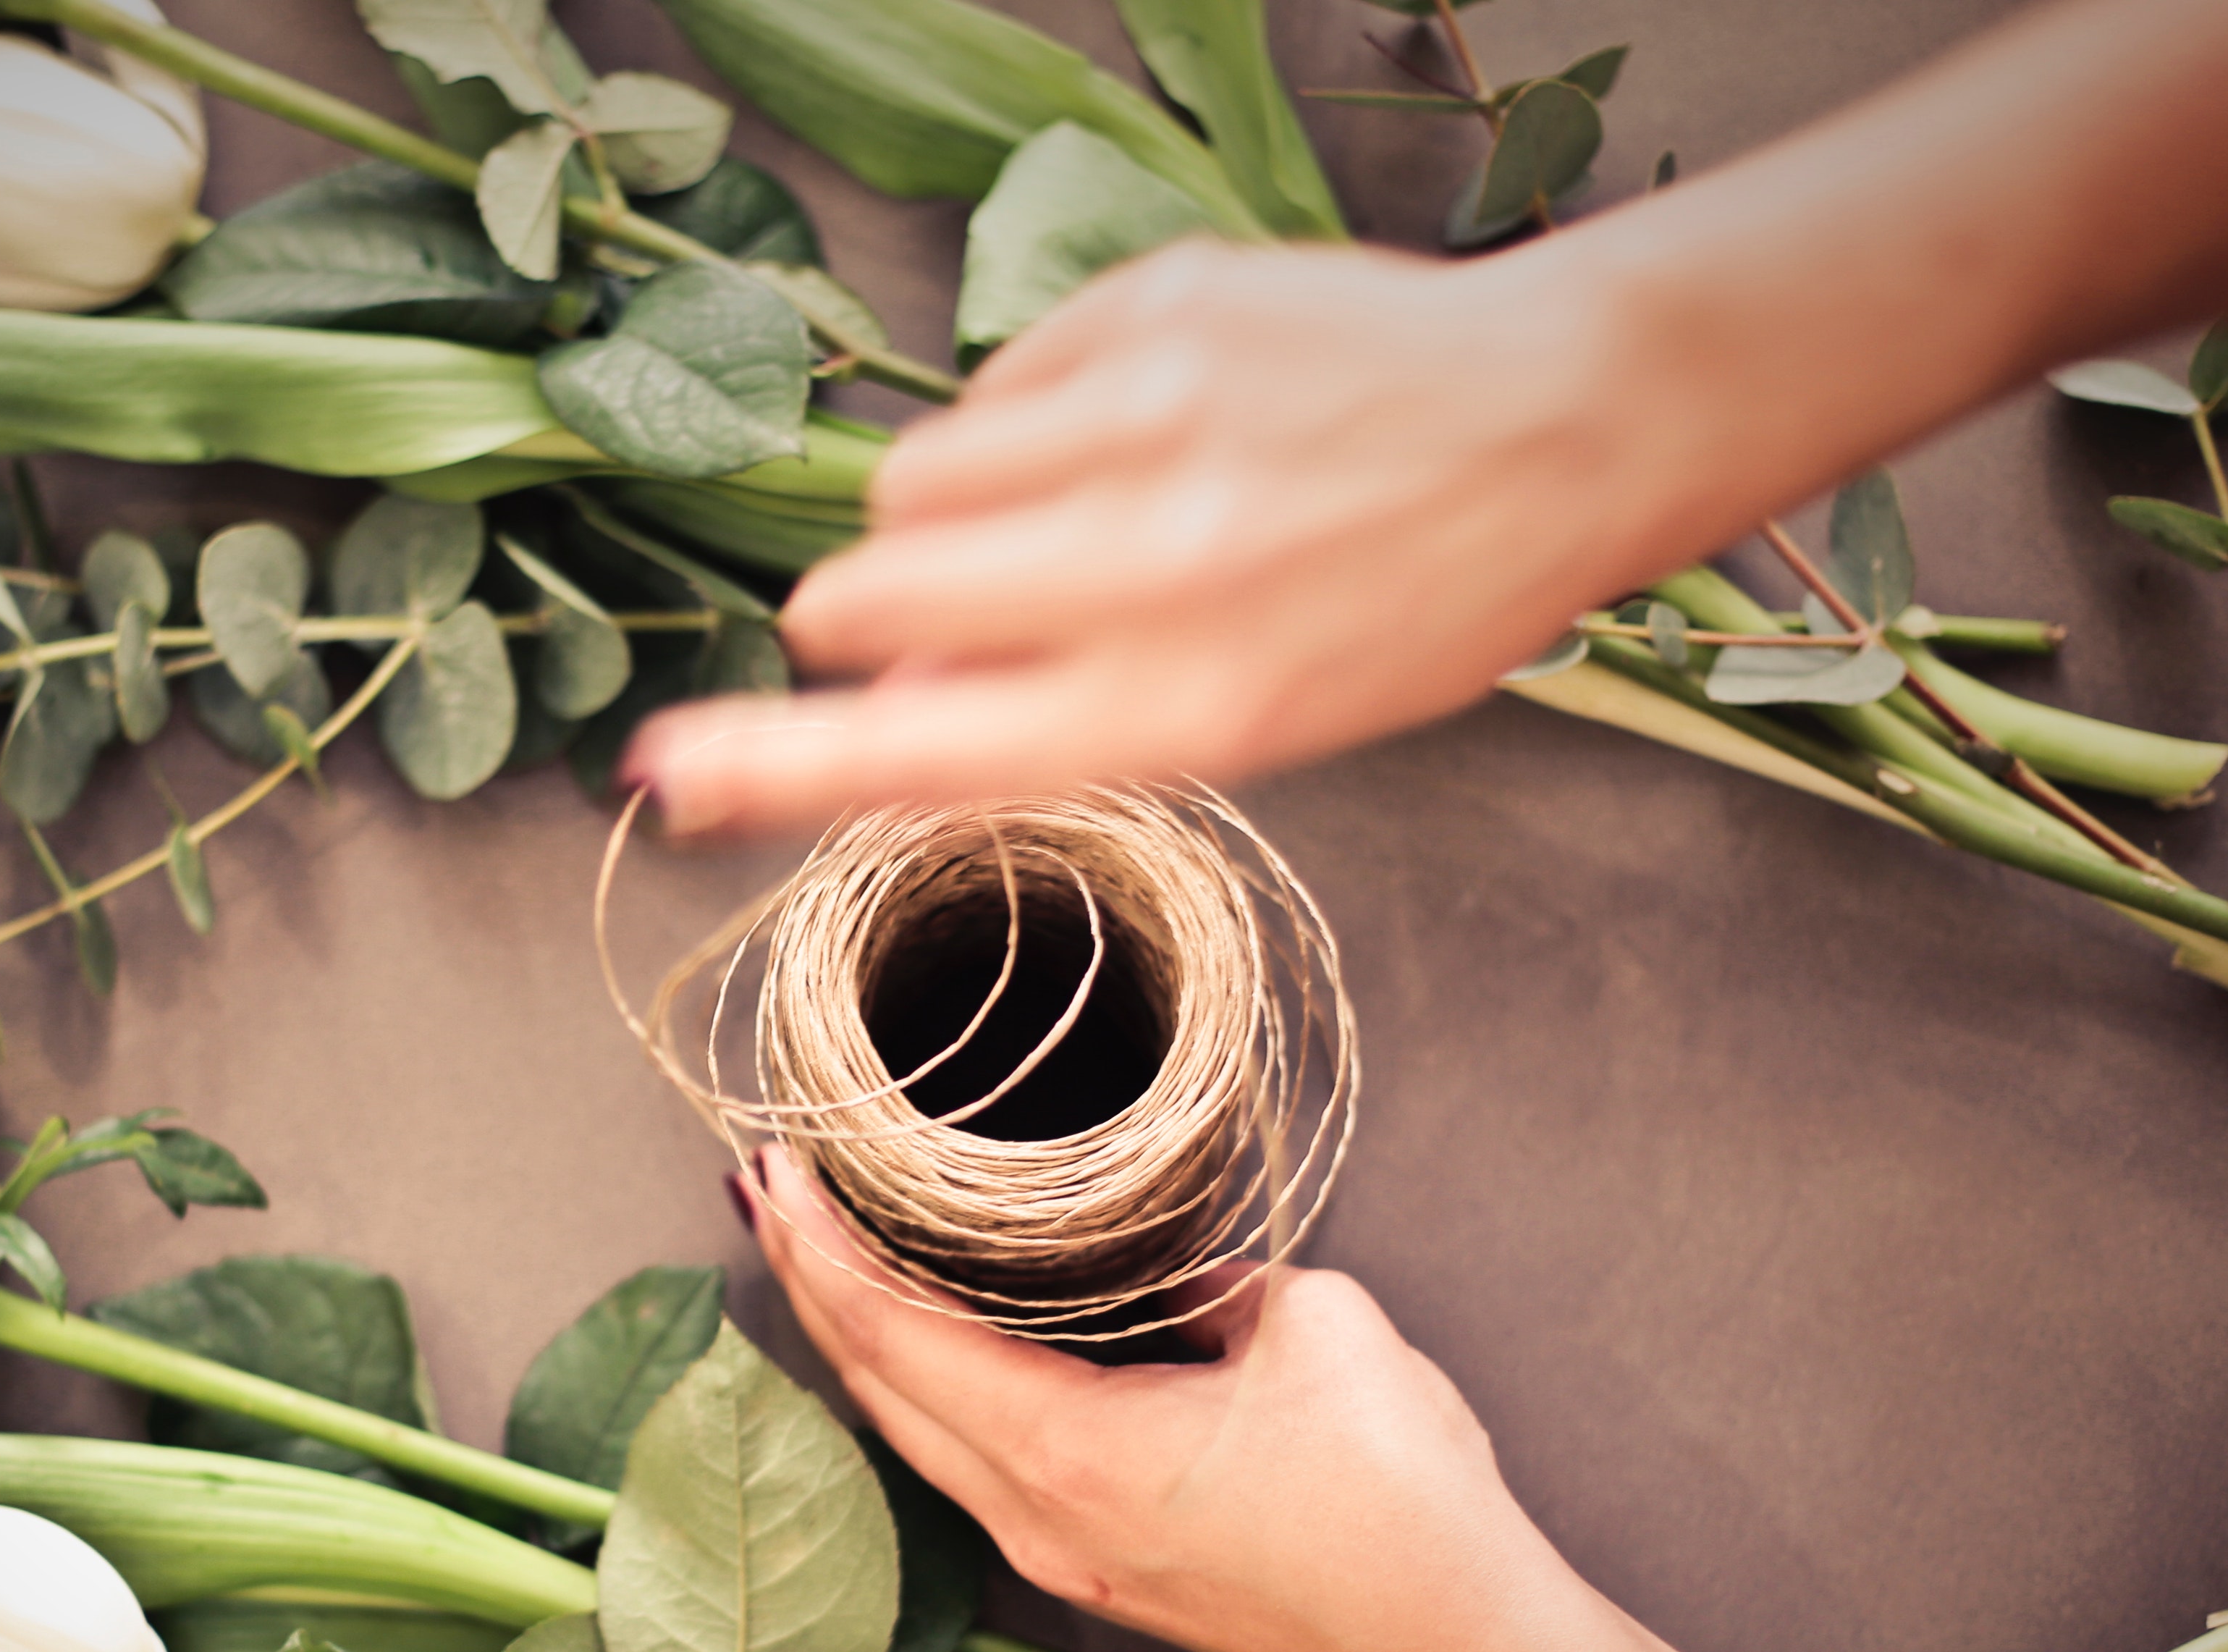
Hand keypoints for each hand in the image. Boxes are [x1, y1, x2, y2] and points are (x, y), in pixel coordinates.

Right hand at [633, 237, 1719, 840]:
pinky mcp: (1145, 307)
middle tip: (962, 617)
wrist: (1560, 420)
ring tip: (1072, 517)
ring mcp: (1143, 420)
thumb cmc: (1408, 595)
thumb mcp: (1254, 717)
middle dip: (875, 616)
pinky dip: (1032, 420)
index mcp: (1179, 701)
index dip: (770, 766)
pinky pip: (994, 383)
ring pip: (912, 482)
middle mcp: (1149, 563)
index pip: (916, 751)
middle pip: (866, 591)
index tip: (667, 768)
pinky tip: (1141, 430)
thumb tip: (881, 713)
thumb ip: (1059, 720)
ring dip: (951, 516)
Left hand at [744, 1147, 1601, 1651]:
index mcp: (1068, 1452)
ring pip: (918, 1435)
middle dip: (813, 1283)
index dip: (818, 1247)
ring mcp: (1064, 1558)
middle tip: (772, 1190)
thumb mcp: (1316, 1327)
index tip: (771, 1172)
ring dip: (865, 1342)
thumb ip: (1216, 1277)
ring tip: (829, 1253)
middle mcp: (1039, 1518)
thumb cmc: (1401, 1505)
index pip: (893, 1334)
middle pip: (879, 1387)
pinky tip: (934, 1346)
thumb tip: (1173, 1271)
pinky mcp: (1103, 1575)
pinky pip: (977, 1468)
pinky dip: (931, 1393)